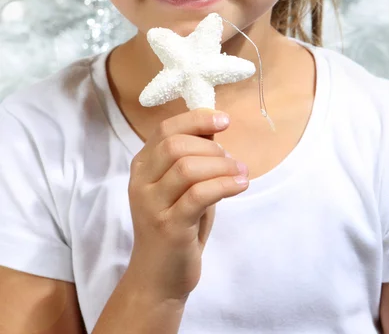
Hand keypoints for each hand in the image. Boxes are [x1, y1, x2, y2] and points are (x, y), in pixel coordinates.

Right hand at [127, 108, 248, 302]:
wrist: (158, 277)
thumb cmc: (176, 225)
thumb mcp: (181, 186)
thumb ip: (192, 157)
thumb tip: (214, 127)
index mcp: (142, 166)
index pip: (165, 129)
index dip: (196, 119)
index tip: (224, 120)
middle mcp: (141, 182)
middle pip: (175, 145)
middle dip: (211, 147)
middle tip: (231, 161)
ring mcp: (152, 205)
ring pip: (187, 168)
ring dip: (221, 166)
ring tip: (240, 173)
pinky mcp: (168, 226)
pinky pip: (199, 194)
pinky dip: (225, 185)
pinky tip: (240, 185)